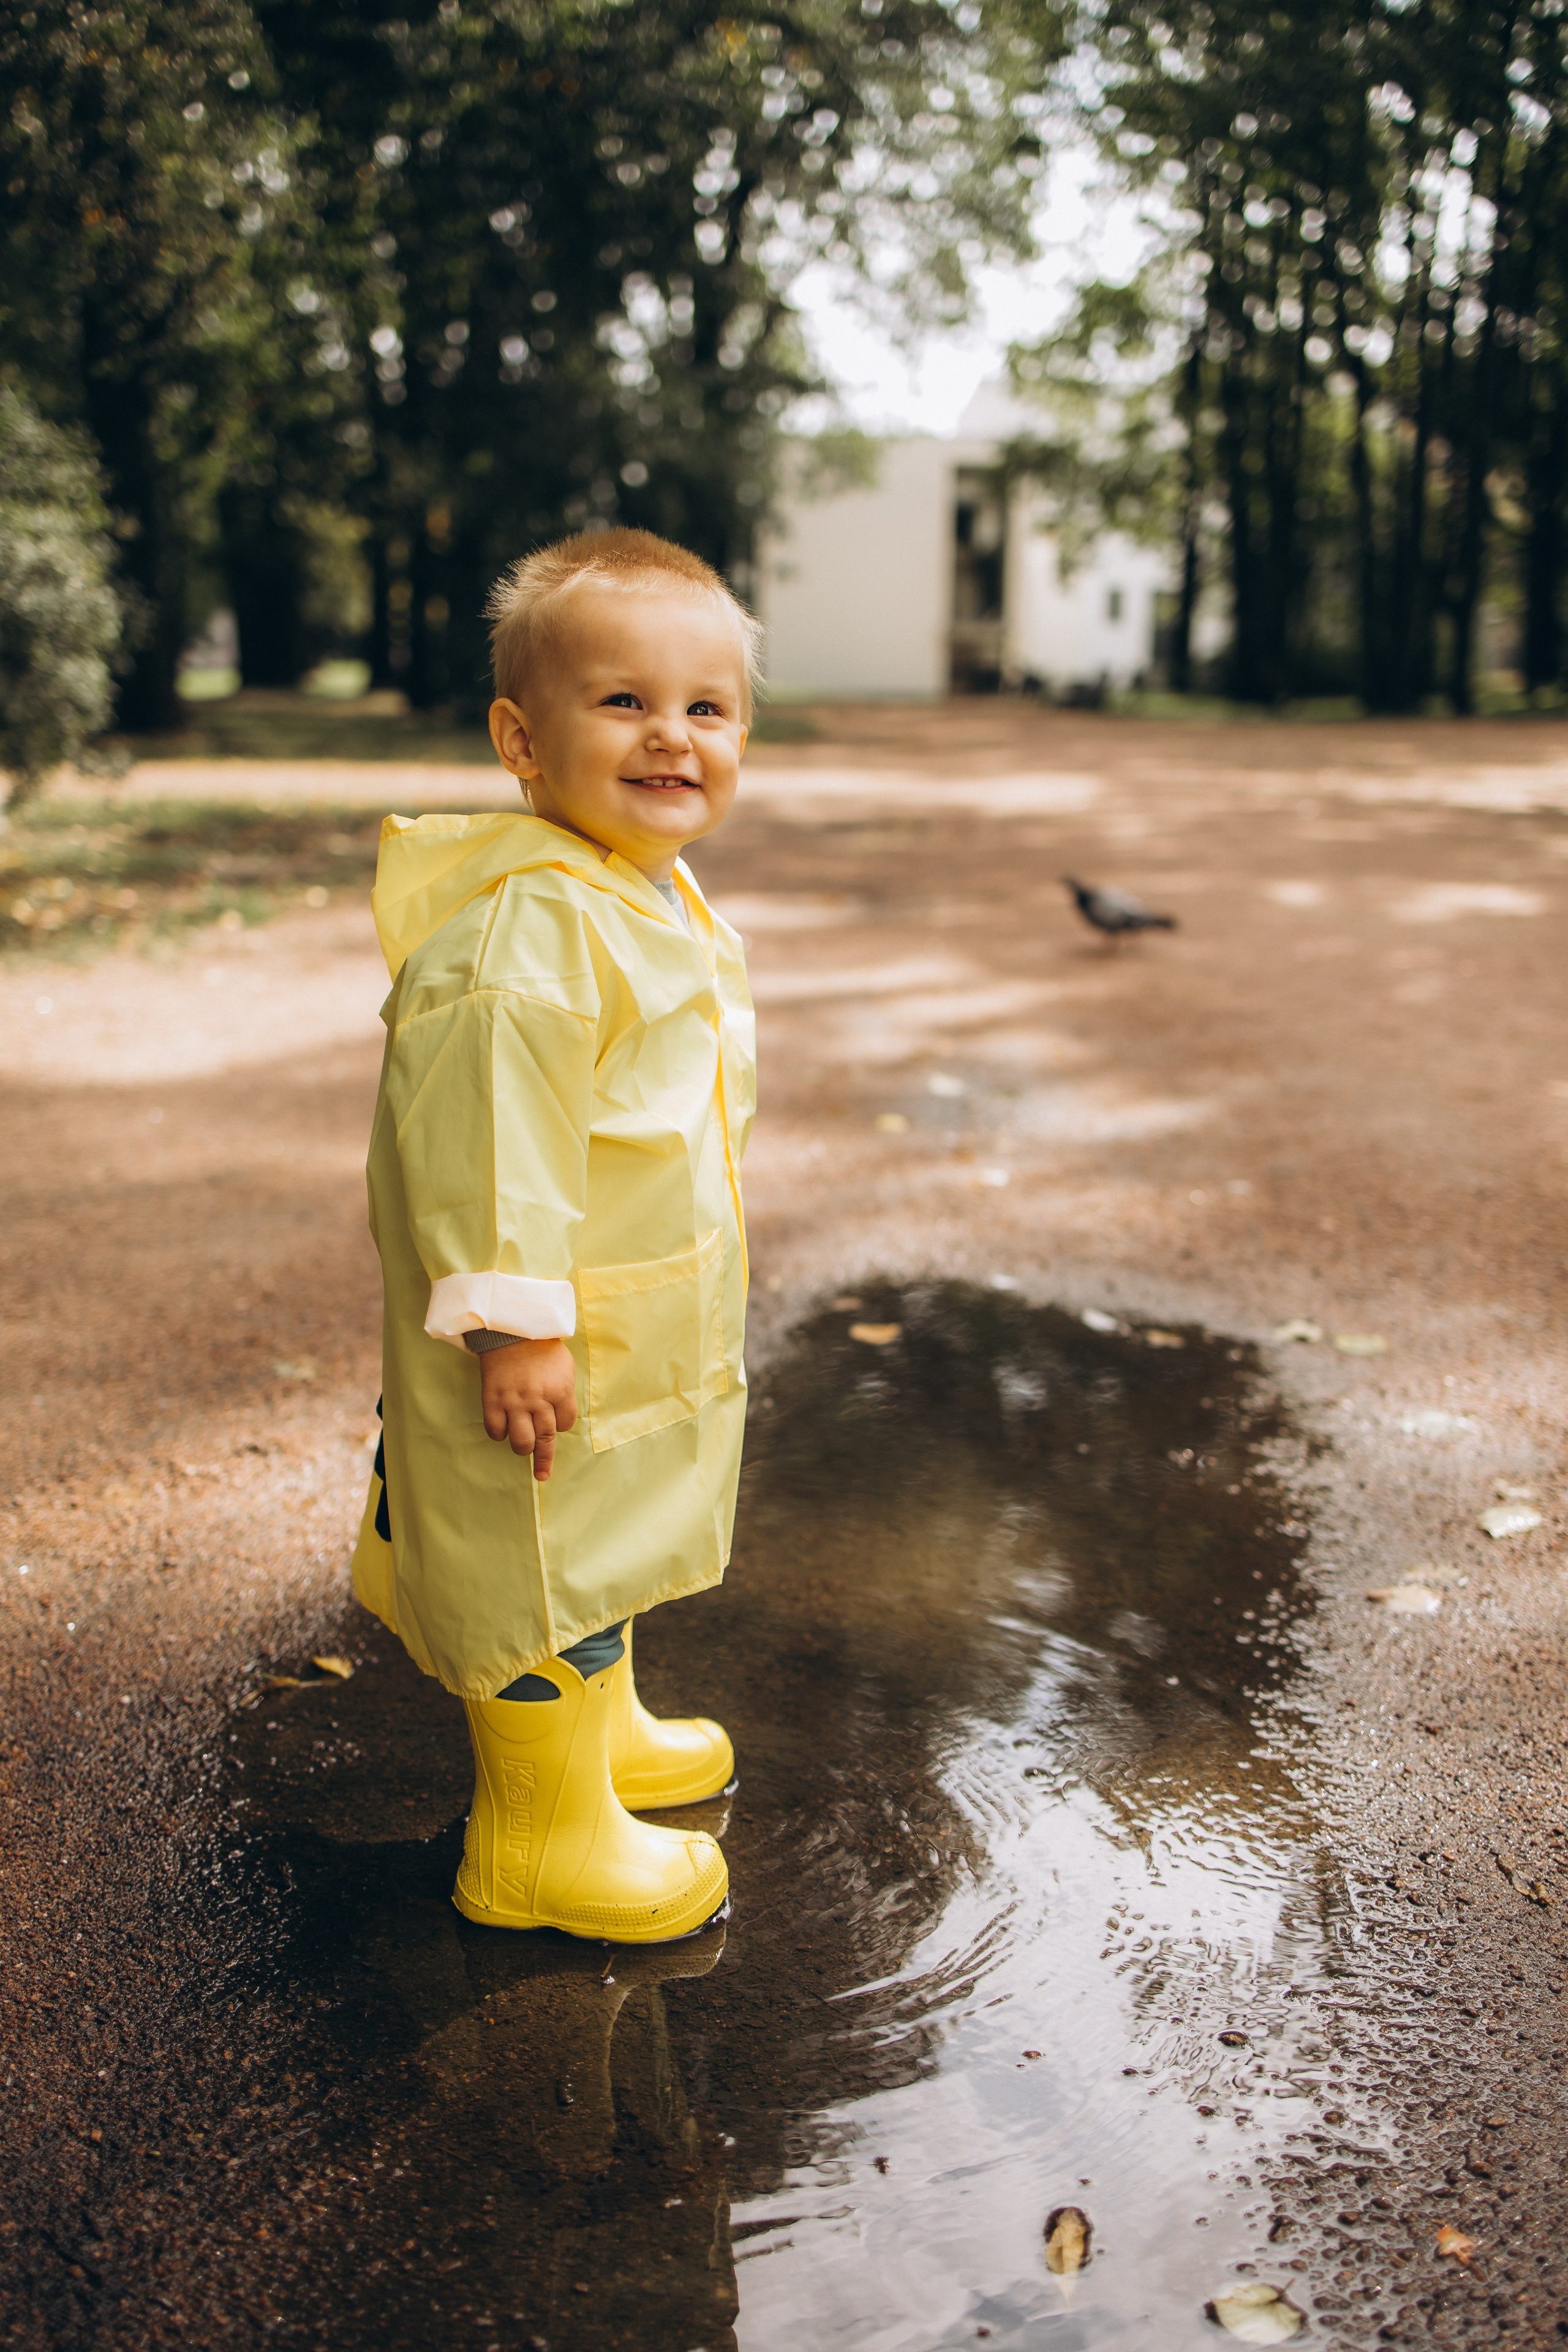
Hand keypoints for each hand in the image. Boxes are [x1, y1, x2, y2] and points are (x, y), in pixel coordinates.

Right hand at [478, 1338, 577, 1480]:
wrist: (510, 1330)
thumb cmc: (542, 1349)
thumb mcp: (564, 1368)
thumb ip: (563, 1394)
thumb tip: (559, 1420)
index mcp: (560, 1390)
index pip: (565, 1424)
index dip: (560, 1426)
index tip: (554, 1423)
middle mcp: (538, 1399)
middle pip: (545, 1439)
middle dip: (544, 1460)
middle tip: (543, 1474)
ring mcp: (514, 1401)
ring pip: (521, 1441)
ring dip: (523, 1449)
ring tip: (523, 1450)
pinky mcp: (493, 1400)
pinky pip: (496, 1430)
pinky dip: (499, 1435)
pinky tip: (503, 1430)